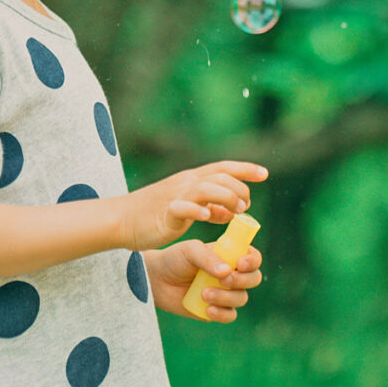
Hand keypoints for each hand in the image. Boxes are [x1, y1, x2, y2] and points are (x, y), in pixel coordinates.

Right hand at [118, 161, 267, 249]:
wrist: (122, 219)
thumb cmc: (155, 214)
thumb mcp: (188, 207)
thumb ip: (211, 207)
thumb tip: (233, 211)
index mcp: (193, 179)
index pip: (223, 167)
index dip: (245, 168)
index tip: (265, 173)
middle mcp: (187, 182)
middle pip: (219, 175)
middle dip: (239, 187)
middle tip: (247, 205)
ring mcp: (176, 195)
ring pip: (206, 187)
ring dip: (226, 196)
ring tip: (237, 210)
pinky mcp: (165, 212)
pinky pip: (182, 207)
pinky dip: (197, 210)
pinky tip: (207, 216)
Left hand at [144, 240, 262, 322]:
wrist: (157, 280)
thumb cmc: (175, 259)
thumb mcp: (191, 251)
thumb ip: (208, 258)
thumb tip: (227, 272)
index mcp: (230, 254)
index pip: (253, 257)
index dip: (253, 260)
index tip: (240, 263)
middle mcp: (231, 273)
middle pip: (254, 278)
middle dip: (243, 280)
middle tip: (224, 279)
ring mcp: (225, 292)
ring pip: (241, 298)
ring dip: (227, 297)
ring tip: (205, 294)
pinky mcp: (216, 310)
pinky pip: (230, 315)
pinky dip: (223, 313)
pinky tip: (208, 309)